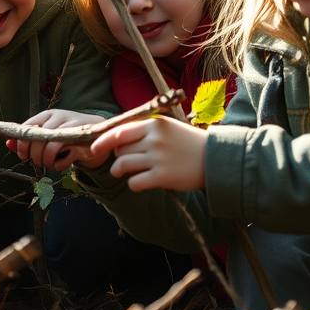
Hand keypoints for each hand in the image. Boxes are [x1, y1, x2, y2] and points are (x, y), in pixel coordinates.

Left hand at [7, 109, 104, 171]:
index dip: (22, 143)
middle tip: (36, 162)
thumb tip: (9, 144)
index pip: (28, 127)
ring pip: (51, 146)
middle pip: (39, 137)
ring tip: (47, 164)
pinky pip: (66, 157)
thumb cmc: (66, 134)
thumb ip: (29, 138)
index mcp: (48, 115)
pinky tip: (59, 165)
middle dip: (34, 154)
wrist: (96, 136)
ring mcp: (73, 129)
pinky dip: (59, 165)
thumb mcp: (47, 133)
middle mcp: (60, 119)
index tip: (23, 155)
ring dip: (45, 160)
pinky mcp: (84, 143)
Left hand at [89, 118, 207, 191]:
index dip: (103, 141)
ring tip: (121, 173)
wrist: (215, 158)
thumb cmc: (189, 142)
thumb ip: (146, 130)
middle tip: (122, 163)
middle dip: (117, 157)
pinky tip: (139, 184)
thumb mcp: (168, 127)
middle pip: (120, 150)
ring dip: (118, 171)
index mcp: (154, 124)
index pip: (119, 131)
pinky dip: (132, 184)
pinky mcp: (162, 176)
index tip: (94, 148)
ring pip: (123, 165)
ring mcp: (157, 158)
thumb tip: (118, 138)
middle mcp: (154, 139)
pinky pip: (135, 182)